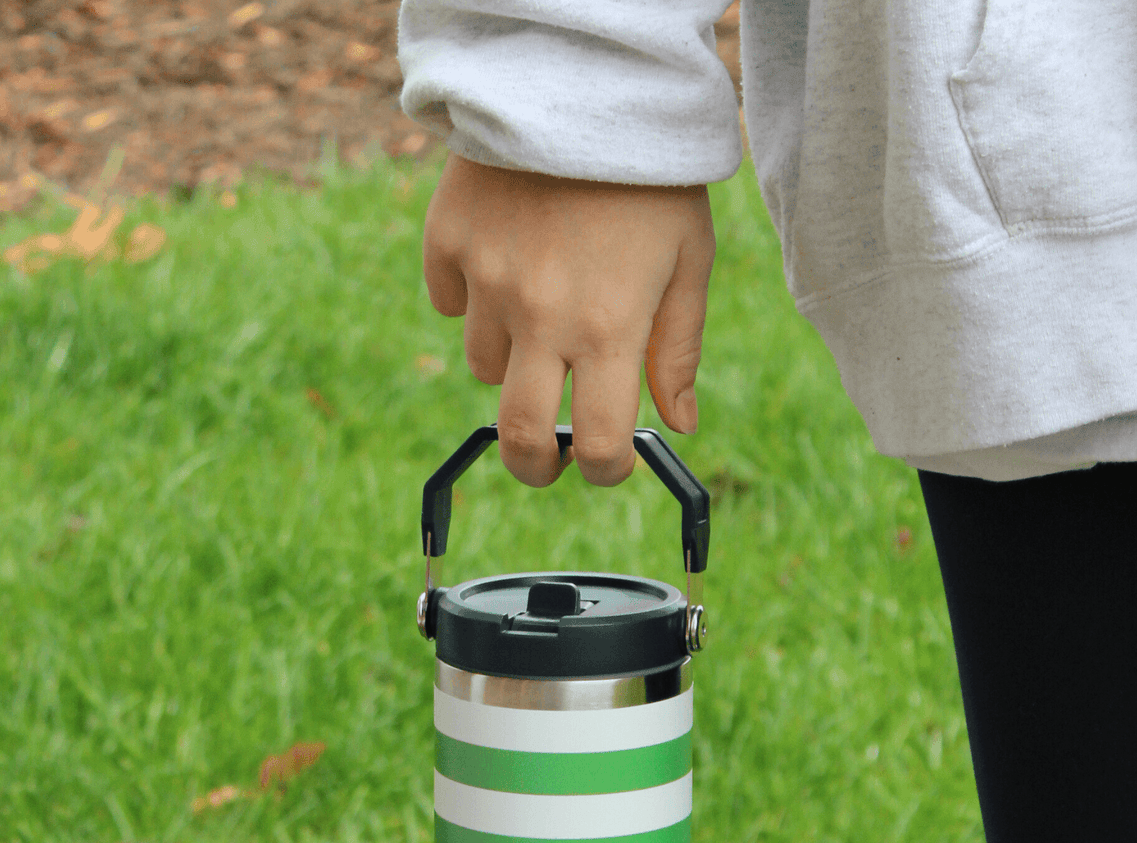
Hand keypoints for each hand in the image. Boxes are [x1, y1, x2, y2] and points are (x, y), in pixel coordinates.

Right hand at [423, 153, 715, 487]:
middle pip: (519, 436)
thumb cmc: (652, 177)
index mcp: (609, 329)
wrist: (584, 78)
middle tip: (546, 462)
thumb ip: (678, 351)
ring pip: (484, 365)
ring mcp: (488, 279)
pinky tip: (504, 267)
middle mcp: (542, 316)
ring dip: (512, 361)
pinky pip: (450, 301)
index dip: (606, 470)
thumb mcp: (689, 261)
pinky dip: (472, 300)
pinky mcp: (447, 239)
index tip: (608, 463)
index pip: (598, 444)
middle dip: (534, 466)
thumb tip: (681, 425)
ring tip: (542, 313)